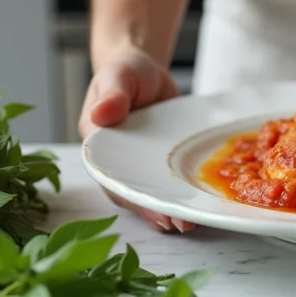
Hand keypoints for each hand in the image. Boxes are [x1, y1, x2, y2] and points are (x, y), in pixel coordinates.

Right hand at [78, 46, 195, 233]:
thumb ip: (112, 95)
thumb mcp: (119, 76)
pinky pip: (168, 182)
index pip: (113, 178)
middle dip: (155, 211)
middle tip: (179, 224)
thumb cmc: (127, 72)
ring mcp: (139, 166)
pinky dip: (181, 195)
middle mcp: (117, 162)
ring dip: (169, 210)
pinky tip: (196, 209)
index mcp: (99, 147)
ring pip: (152, 193)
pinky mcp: (159, 164)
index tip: (152, 209)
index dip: (132, 197)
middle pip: (134, 193)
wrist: (145, 72)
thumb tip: (100, 114)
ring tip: (189, 224)